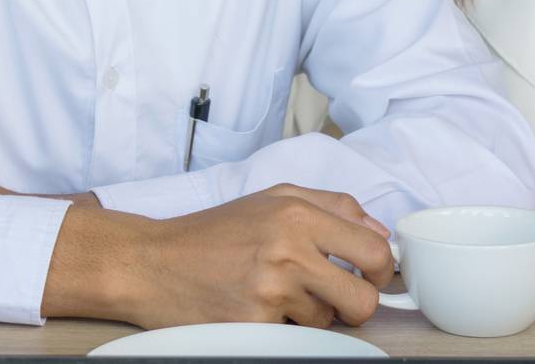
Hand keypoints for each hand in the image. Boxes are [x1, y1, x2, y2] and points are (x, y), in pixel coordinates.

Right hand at [43, 183, 393, 328]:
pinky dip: (282, 327)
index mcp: (297, 214)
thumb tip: (379, 230)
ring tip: (278, 295)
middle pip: (363, 298)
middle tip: (337, 298)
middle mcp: (287, 250)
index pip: (374, 249)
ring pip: (327, 321)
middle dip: (357, 305)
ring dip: (311, 315)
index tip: (371, 275)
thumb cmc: (214, 231)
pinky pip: (294, 336)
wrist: (153, 262)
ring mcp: (270, 290)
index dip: (381, 269)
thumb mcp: (273, 198)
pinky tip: (257, 308)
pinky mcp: (253, 325)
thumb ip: (332, 205)